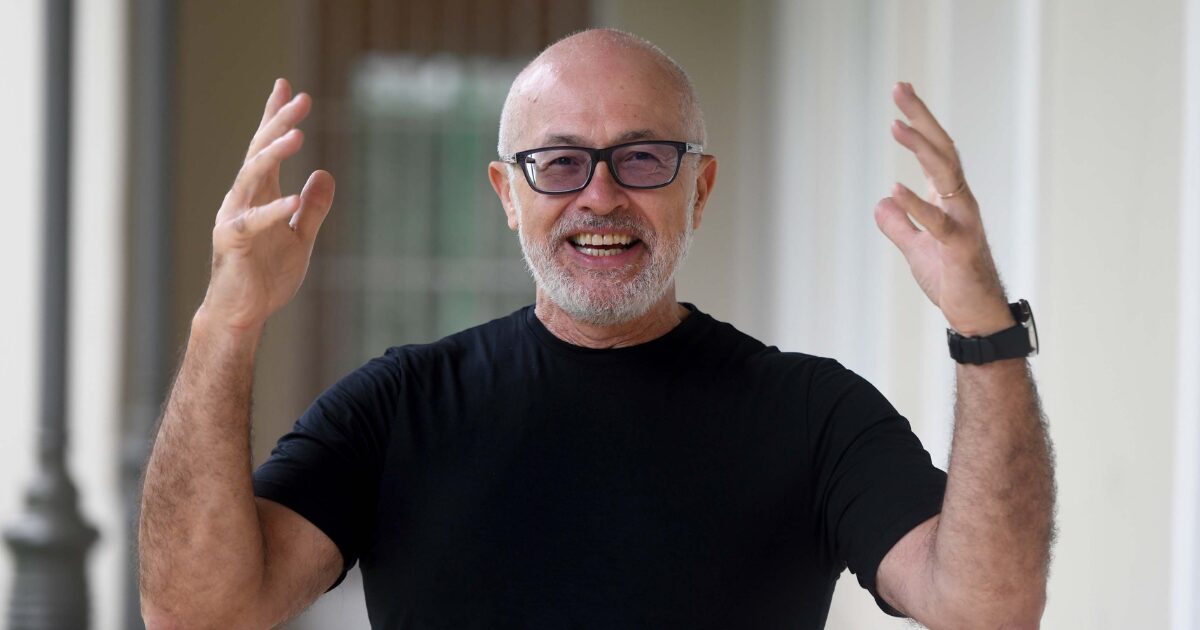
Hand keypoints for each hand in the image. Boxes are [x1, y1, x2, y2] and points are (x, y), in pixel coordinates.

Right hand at [201, 78, 335, 332]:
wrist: (242, 314)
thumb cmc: (266, 277)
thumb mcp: (301, 238)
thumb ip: (314, 208)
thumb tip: (326, 173)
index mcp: (258, 196)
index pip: (266, 149)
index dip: (275, 117)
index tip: (286, 86)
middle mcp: (242, 200)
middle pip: (259, 152)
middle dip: (278, 123)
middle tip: (300, 98)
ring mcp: (234, 219)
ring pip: (251, 177)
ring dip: (272, 154)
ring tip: (297, 134)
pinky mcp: (234, 244)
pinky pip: (255, 222)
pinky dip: (274, 210)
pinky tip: (294, 198)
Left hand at [874, 82, 1012, 335]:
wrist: (975, 317)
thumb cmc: (952, 280)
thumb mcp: (916, 249)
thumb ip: (900, 225)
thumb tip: (882, 203)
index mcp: (949, 199)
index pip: (935, 151)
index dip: (919, 121)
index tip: (901, 92)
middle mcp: (960, 202)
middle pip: (942, 150)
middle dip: (922, 118)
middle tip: (900, 89)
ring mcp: (964, 223)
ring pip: (945, 176)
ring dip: (921, 149)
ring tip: (896, 125)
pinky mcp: (960, 248)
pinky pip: (938, 224)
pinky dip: (917, 207)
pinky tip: (895, 191)